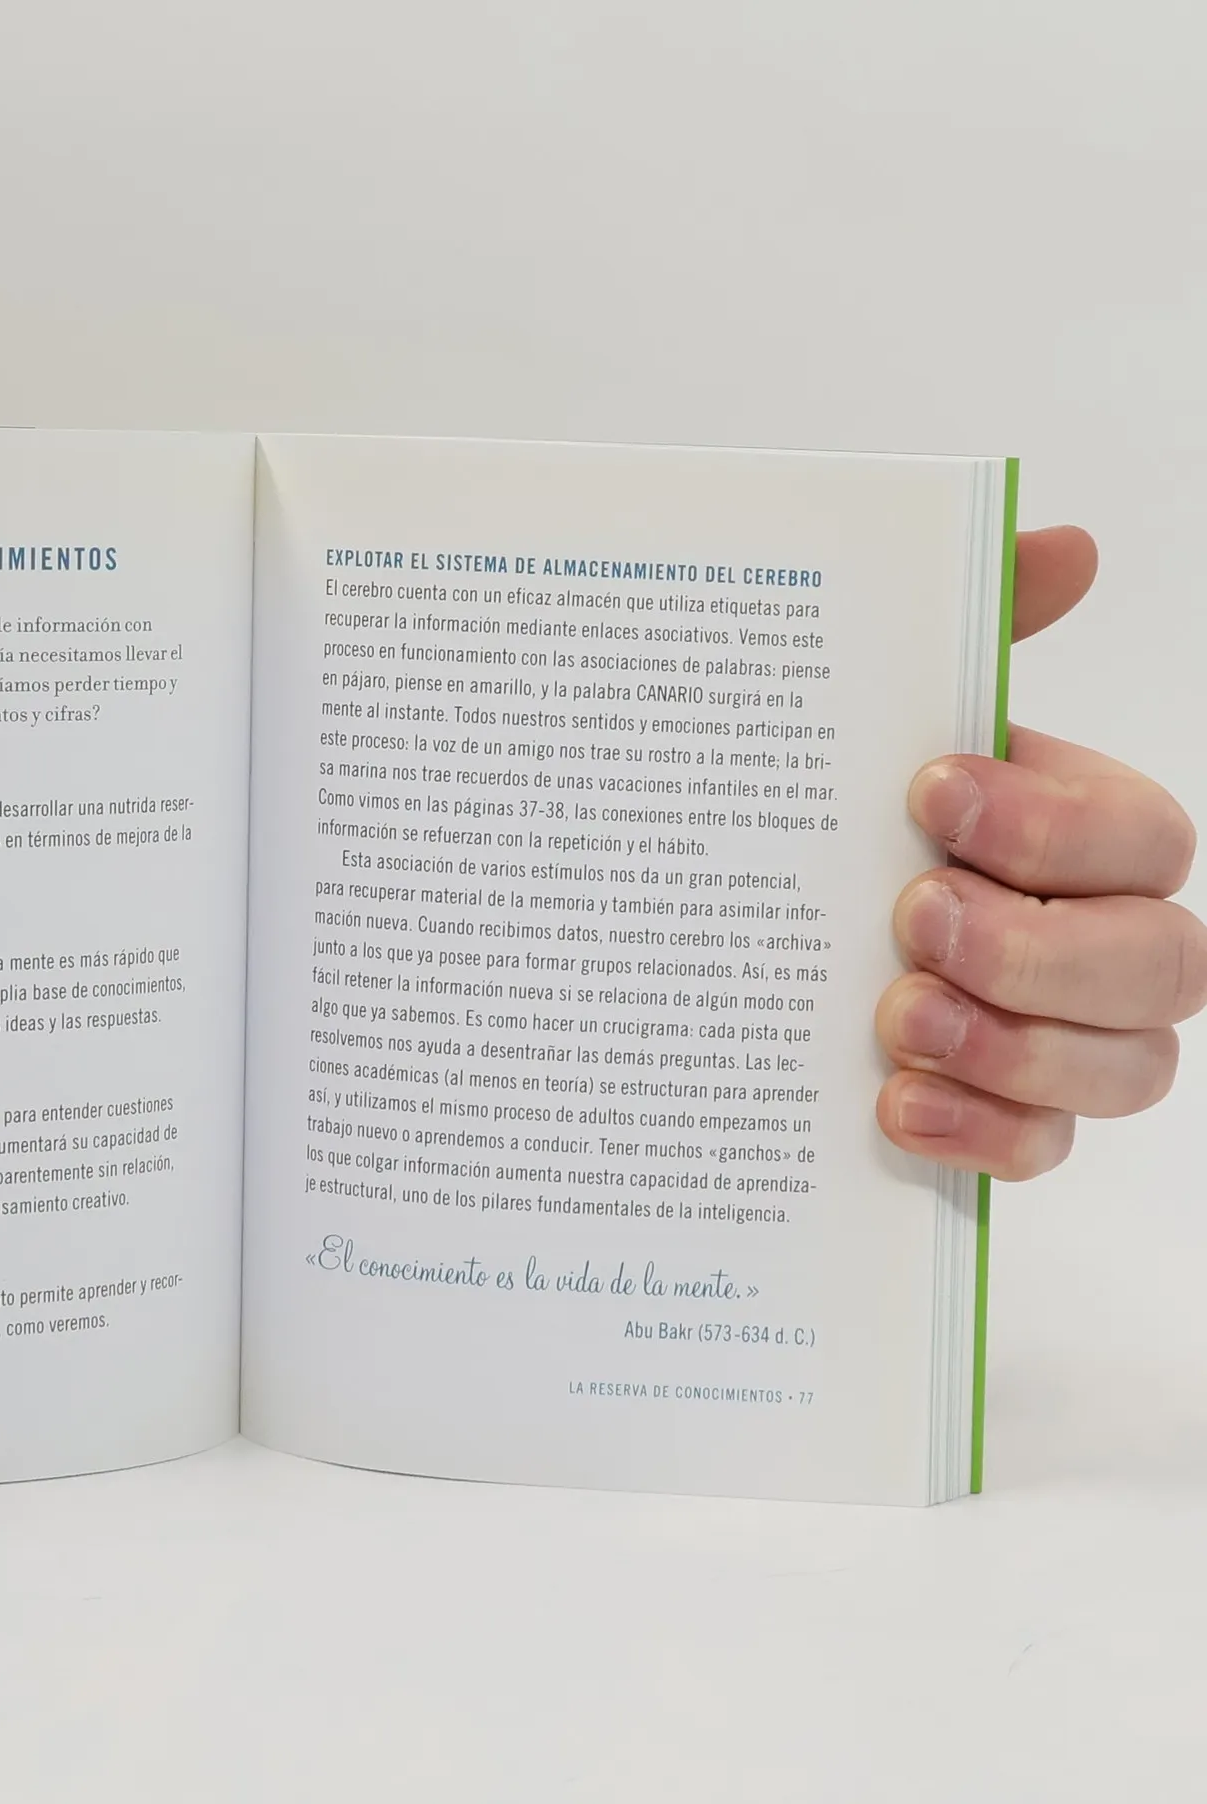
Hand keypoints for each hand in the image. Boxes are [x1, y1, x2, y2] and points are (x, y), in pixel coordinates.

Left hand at [877, 528, 1206, 1178]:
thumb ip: (978, 635)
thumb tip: (1064, 544)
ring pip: (1128, 1070)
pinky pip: (1044, 1150)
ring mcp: (1066, 1041)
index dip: (1053, 822)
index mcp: (1086, 834)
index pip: (1141, 836)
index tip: (927, 792)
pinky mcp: (1007, 1120)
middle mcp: (1103, 941)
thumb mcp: (885, 721)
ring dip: (1015, 1048)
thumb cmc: (848, 815)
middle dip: (1037, 947)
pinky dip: (981, 1133)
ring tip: (896, 1021)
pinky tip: (893, 1108)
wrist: (749, 921)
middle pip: (1162, 964)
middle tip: (912, 917)